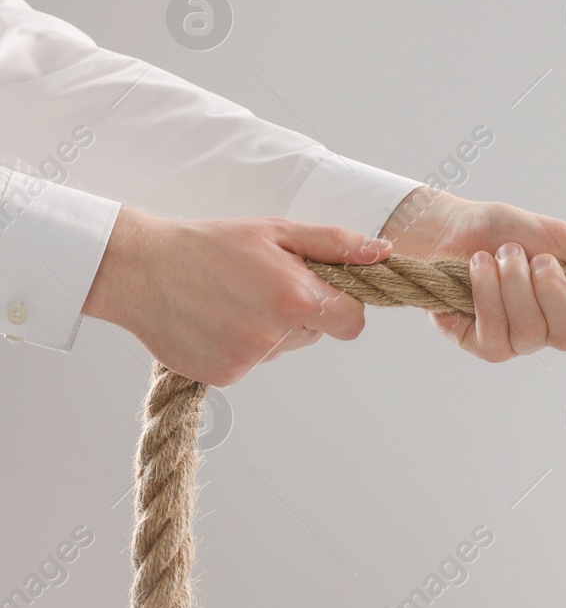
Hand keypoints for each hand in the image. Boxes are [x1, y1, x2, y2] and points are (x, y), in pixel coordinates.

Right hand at [84, 209, 389, 385]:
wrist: (140, 269)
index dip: (344, 305)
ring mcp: (248, 360)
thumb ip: (336, 245)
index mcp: (296, 298)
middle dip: (303, 311)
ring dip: (272, 327)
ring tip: (234, 297)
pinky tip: (216, 317)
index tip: (323, 290)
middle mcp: (275, 336)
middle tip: (263, 283)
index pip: (353, 322)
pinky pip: (253, 361)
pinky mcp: (224, 376)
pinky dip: (242, 343)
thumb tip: (383, 253)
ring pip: (285, 347)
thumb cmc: (212, 244)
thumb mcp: (277, 232)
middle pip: (318, 334)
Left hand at [380, 188, 565, 362]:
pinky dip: (487, 295)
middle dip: (552, 293)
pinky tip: (478, 268)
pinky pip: (496, 336)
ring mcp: (522, 343)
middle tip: (537, 258)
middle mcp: (559, 331)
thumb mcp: (562, 237)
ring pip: (531, 334)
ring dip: (514, 285)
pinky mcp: (486, 346)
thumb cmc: (511, 231)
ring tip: (502, 254)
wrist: (454, 227)